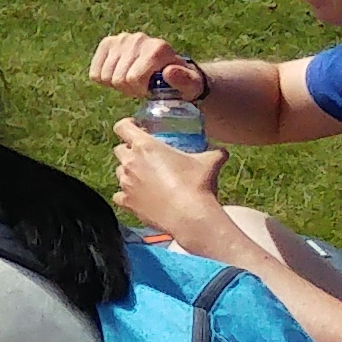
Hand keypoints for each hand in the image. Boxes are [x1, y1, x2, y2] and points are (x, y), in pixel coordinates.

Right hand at [85, 32, 193, 102]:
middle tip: (140, 88)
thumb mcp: (191, 87)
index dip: (139, 91)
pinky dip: (104, 80)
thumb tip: (169, 71)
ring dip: (117, 85)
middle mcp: (139, 39)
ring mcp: (121, 39)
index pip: (133, 78)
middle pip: (118, 79)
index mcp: (158, 48)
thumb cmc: (182, 82)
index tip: (149, 91)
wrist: (169, 68)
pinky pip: (95, 73)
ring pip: (105, 76)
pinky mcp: (108, 42)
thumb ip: (185, 81)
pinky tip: (119, 76)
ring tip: (131, 82)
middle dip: (128, 89)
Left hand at [113, 131, 233, 247]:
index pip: (122, 127)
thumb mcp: (209, 162)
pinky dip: (127, 195)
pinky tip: (140, 197)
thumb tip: (222, 151)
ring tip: (146, 176)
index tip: (136, 128)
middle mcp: (130, 162)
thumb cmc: (196, 185)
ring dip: (129, 171)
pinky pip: (120, 195)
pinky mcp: (127, 202)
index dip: (127, 125)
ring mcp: (126, 183)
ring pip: (119, 172)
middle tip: (145, 154)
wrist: (189, 216)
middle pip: (119, 149)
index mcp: (145, 146)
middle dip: (129, 150)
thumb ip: (214, 152)